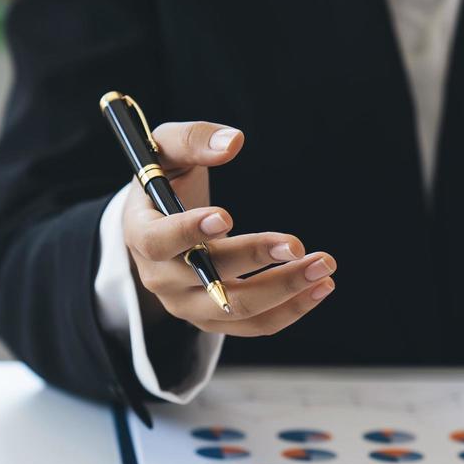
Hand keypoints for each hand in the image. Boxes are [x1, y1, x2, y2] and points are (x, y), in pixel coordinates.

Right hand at [122, 121, 335, 335]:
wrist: (159, 222)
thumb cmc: (164, 179)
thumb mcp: (165, 148)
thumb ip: (192, 138)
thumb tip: (232, 142)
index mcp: (139, 233)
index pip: (158, 241)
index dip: (188, 231)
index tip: (227, 216)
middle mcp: (160, 277)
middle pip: (208, 280)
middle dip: (254, 260)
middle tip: (296, 244)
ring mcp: (187, 304)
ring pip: (237, 309)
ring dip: (284, 290)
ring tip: (323, 267)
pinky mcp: (214, 318)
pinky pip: (254, 325)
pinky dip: (290, 308)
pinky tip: (321, 286)